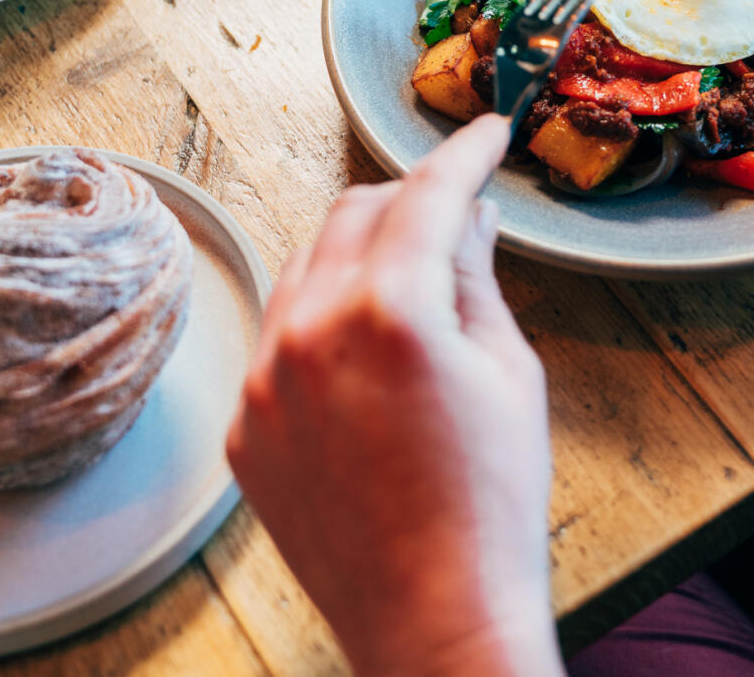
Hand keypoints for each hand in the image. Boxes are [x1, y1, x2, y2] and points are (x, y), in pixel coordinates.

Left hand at [228, 114, 563, 676]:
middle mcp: (310, 331)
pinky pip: (281, 336)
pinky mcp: (246, 428)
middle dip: (407, 197)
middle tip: (453, 208)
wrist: (436, 619)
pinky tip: (367, 349)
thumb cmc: (489, 502)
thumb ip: (475, 277)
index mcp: (388, 311)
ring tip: (411, 277)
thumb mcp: (507, 370)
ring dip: (360, 252)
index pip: (427, 194)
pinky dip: (324, 318)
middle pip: (354, 212)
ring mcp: (266, 381)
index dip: (464, 155)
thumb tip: (469, 217)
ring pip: (307, 266)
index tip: (486, 134)